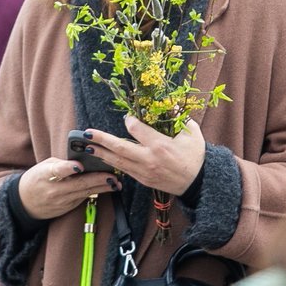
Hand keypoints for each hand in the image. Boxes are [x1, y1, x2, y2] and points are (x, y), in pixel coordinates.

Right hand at [17, 156, 116, 221]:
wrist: (26, 202)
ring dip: (102, 187)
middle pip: (78, 184)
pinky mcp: (68, 207)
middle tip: (112, 174)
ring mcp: (62, 200)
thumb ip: (62, 162)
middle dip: (97, 179)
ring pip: (85, 192)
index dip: (68, 168)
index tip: (79, 166)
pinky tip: (109, 187)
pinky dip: (97, 192)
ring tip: (116, 182)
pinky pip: (84, 198)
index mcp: (45, 174)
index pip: (57, 170)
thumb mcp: (44, 166)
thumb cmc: (37, 178)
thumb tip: (84, 157)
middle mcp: (54, 189)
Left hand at [85, 118, 206, 195]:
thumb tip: (168, 102)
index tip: (127, 117)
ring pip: (117, 161)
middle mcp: (149, 159)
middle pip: (120, 147)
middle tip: (86, 133)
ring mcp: (144, 171)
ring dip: (101, 153)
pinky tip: (103, 158)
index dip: (129, 121)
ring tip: (87, 147)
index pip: (136, 129)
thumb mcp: (191, 133)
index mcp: (160, 145)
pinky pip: (123, 170)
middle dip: (101, 139)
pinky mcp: (143, 180)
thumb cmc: (196, 156)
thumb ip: (178, 116)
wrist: (198, 183)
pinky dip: (111, 163)